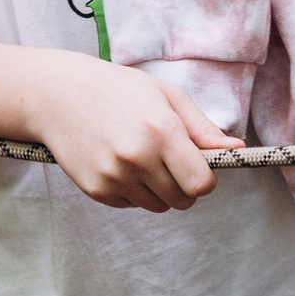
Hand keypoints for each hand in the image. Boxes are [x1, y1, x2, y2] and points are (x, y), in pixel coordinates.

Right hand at [26, 57, 243, 213]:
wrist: (58, 94)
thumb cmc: (118, 89)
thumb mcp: (166, 96)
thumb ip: (202, 128)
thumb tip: (236, 150)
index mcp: (162, 131)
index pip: (201, 183)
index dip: (206, 179)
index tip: (200, 166)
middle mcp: (138, 158)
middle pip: (183, 200)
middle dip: (184, 186)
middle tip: (171, 162)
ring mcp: (114, 177)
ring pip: (158, 206)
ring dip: (159, 190)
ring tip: (143, 158)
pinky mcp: (96, 190)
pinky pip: (131, 205)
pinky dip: (133, 191)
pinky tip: (120, 163)